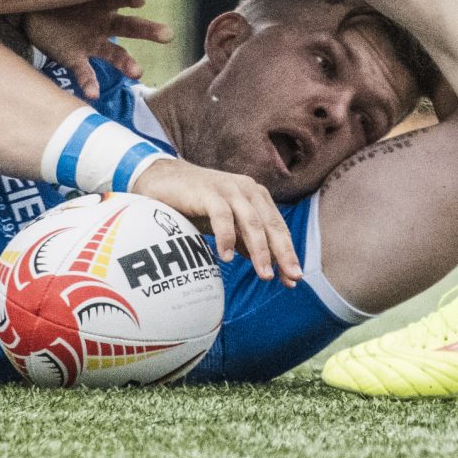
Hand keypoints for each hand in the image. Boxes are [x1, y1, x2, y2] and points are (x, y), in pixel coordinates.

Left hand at [24, 0, 169, 90]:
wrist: (28, 12)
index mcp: (103, 2)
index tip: (138, 0)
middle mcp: (103, 24)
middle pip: (130, 27)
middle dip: (149, 31)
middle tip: (168, 35)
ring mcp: (90, 42)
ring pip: (114, 54)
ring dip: (127, 63)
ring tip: (137, 72)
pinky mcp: (74, 58)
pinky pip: (84, 72)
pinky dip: (89, 83)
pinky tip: (93, 94)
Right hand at [134, 157, 300, 284]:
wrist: (163, 178)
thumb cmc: (198, 204)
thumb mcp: (228, 224)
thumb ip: (246, 241)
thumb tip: (270, 267)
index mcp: (256, 196)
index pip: (277, 227)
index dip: (287, 252)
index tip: (294, 278)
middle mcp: (247, 189)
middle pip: (270, 225)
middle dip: (282, 253)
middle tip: (291, 277)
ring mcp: (228, 188)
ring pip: (251, 222)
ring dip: (260, 250)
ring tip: (265, 275)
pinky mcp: (208, 191)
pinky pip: (222, 215)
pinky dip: (226, 237)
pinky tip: (226, 257)